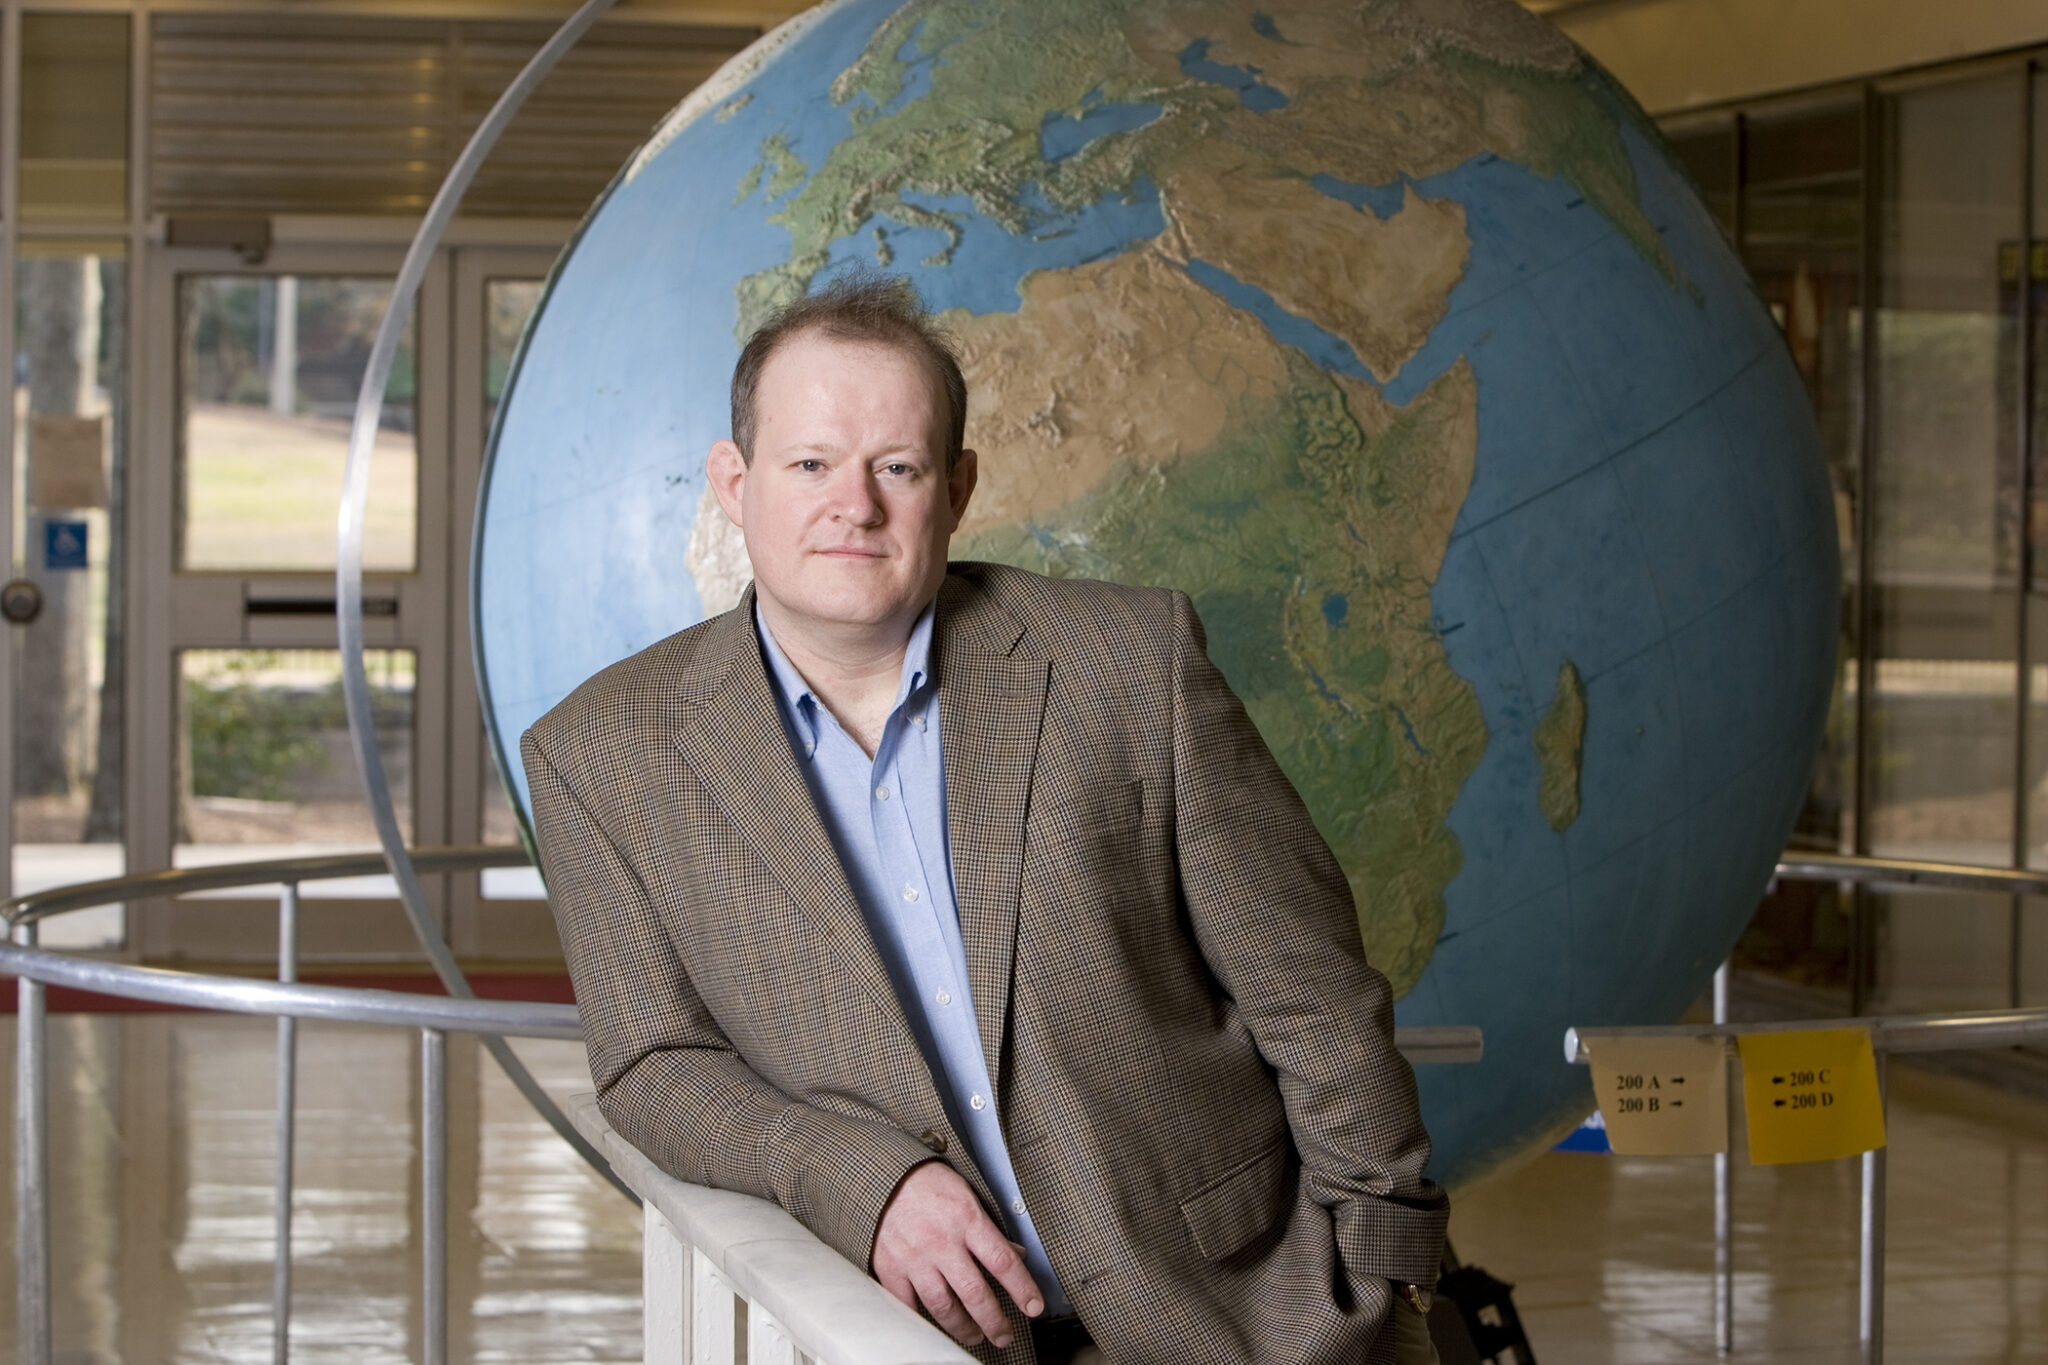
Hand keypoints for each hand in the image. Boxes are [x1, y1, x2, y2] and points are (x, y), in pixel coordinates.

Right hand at [873, 1161, 1045, 1347]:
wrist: (885, 1177)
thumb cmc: (929, 1184)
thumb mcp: (969, 1195)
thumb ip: (991, 1229)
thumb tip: (1017, 1255)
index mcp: (966, 1219)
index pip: (1003, 1261)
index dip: (1022, 1289)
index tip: (1034, 1308)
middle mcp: (941, 1241)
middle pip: (975, 1293)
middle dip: (994, 1321)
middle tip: (1004, 1335)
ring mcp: (915, 1257)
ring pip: (943, 1306)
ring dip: (963, 1328)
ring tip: (975, 1335)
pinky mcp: (891, 1268)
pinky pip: (908, 1306)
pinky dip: (923, 1321)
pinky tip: (935, 1327)